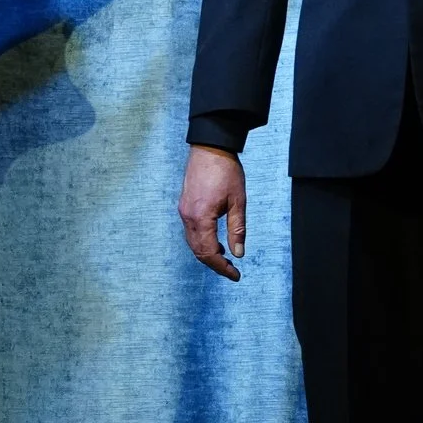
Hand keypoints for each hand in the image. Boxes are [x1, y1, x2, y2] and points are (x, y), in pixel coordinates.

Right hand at [178, 144, 247, 280]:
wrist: (210, 147)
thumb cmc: (226, 171)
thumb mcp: (238, 201)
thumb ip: (237, 229)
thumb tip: (239, 253)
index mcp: (201, 217)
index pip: (209, 253)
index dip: (222, 268)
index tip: (235, 275)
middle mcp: (188, 217)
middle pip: (198, 251)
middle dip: (215, 264)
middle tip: (232, 271)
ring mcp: (184, 211)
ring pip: (193, 242)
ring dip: (208, 253)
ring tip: (226, 258)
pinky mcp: (185, 205)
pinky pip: (191, 231)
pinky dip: (202, 241)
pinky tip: (216, 241)